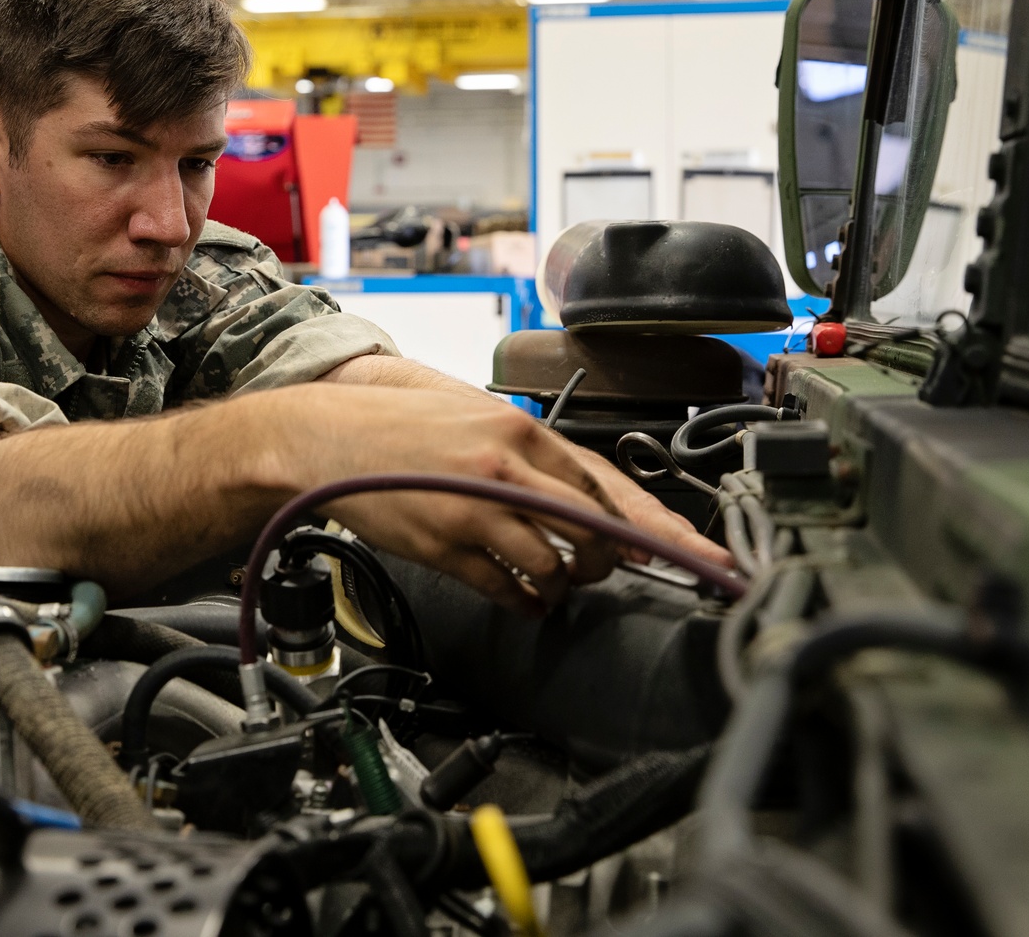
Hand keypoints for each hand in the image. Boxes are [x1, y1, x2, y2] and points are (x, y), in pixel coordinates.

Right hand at [269, 386, 721, 616]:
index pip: (611, 485)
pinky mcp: (446, 545)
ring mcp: (476, 508)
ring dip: (561, 583)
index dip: (662, 527)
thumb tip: (595, 508)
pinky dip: (524, 600)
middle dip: (608, 561)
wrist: (324, 437)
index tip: (703, 557)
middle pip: (594, 530)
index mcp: (522, 431)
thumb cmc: (402, 432)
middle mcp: (506, 466)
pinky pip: (508, 588)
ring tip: (547, 581)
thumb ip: (536, 462)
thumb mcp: (479, 427)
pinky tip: (521, 597)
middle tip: (600, 570)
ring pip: (555, 564)